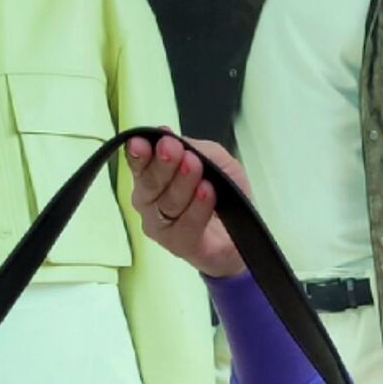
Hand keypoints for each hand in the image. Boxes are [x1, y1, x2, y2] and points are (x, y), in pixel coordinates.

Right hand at [125, 133, 249, 280]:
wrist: (243, 232)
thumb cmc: (224, 195)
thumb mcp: (217, 161)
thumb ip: (197, 148)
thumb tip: (172, 137)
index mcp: (154, 177)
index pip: (139, 164)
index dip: (138, 154)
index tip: (142, 143)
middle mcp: (151, 203)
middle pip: (149, 184)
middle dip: (161, 164)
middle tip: (172, 149)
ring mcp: (162, 227)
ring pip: (166, 204)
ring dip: (182, 182)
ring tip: (195, 166)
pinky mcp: (180, 245)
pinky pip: (185, 226)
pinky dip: (197, 207)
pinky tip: (206, 192)